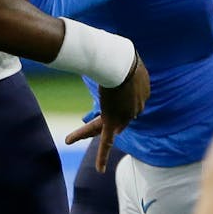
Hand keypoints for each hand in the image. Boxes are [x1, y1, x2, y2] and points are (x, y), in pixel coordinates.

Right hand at [65, 54, 149, 171]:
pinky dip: (103, 155)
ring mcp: (124, 116)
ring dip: (87, 131)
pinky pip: (107, 141)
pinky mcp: (112, 121)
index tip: (114, 89)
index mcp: (142, 91)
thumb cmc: (118, 53)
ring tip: (70, 138)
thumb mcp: (122, 52)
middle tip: (100, 116)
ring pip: (105, 128)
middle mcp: (136, 107)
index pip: (130, 99)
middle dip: (108, 117)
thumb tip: (101, 44)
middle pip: (120, 117)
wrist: (120, 62)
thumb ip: (115, 54)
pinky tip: (100, 169)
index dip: (120, 96)